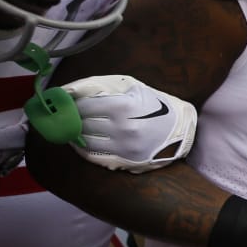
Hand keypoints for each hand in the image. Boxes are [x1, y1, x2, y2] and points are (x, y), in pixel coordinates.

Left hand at [63, 73, 197, 171]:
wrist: (180, 130)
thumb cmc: (153, 104)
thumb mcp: (131, 87)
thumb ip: (97, 85)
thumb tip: (67, 90)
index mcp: (124, 106)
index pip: (83, 106)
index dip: (72, 103)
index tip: (69, 101)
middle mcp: (123, 128)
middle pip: (81, 123)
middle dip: (72, 117)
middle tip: (69, 113)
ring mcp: (123, 147)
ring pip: (84, 140)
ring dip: (75, 133)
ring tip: (74, 126)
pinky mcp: (123, 161)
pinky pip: (92, 156)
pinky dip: (82, 147)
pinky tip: (80, 140)